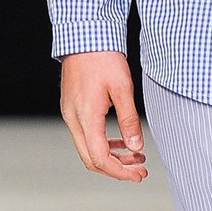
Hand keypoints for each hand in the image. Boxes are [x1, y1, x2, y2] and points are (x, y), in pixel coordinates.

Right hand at [59, 51, 147, 180]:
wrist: (84, 35)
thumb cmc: (104, 58)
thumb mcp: (123, 89)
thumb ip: (129, 120)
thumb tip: (136, 147)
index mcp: (86, 116)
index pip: (100, 158)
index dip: (120, 172)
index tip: (139, 174)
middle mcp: (73, 119)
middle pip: (91, 159)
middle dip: (117, 169)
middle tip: (141, 171)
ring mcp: (70, 114)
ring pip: (87, 149)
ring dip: (111, 157)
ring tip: (136, 157)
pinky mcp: (72, 108)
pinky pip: (86, 136)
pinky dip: (104, 143)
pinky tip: (122, 141)